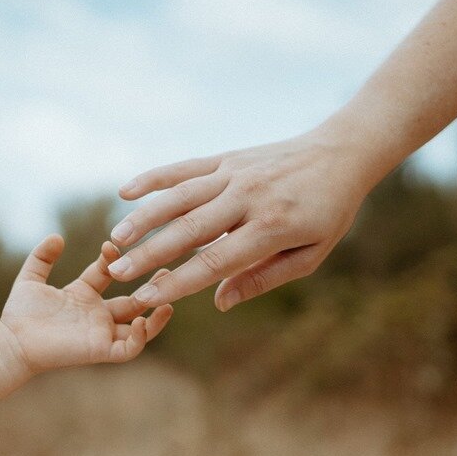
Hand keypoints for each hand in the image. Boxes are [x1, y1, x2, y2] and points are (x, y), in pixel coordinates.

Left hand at [0, 235, 172, 373]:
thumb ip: (42, 257)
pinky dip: (141, 336)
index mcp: (84, 295)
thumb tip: (57, 236)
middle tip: (166, 268)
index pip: (109, 273)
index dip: (113, 258)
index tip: (111, 245)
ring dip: (157, 314)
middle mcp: (97, 315)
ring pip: (140, 328)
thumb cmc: (19, 315)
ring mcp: (101, 333)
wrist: (11, 342)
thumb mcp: (30, 278)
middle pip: (134, 300)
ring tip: (169, 297)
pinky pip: (129, 348)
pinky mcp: (100, 350)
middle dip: (151, 286)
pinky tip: (143, 319)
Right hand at [107, 127, 376, 310]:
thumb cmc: (329, 212)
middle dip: (150, 253)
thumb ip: (264, 277)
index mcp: (272, 227)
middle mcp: (248, 197)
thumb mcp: (311, 254)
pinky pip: (184, 168)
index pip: (215, 260)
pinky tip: (126, 192)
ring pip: (180, 197)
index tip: (146, 297)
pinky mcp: (227, 158)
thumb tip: (220, 301)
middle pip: (190, 229)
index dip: (178, 281)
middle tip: (118, 273)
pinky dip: (154, 178)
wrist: (341, 153)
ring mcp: (235, 174)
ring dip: (144, 218)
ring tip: (115, 239)